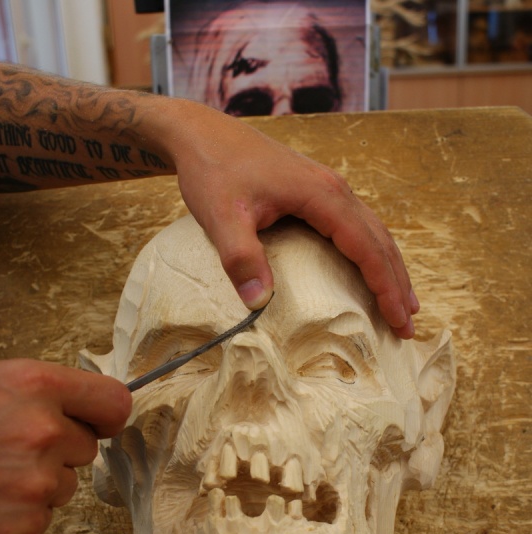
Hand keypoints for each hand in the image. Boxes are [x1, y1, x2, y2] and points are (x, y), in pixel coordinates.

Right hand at [0, 360, 130, 533]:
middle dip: (58, 448)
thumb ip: (44, 394)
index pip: (114, 401)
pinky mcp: (24, 523)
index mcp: (36, 386)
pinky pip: (43, 516)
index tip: (97, 421)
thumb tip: (96, 410)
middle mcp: (43, 431)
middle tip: (10, 445)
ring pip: (66, 484)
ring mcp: (36, 481)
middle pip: (87, 446)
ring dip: (38, 482)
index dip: (104, 414)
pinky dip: (21, 513)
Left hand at [170, 102, 418, 337]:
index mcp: (321, 195)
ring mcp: (327, 186)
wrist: (200, 132)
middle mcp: (334, 188)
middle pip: (380, 241)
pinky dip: (372, 251)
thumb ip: (241, 258)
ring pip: (374, 231)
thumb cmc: (212, 170)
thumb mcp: (220, 217)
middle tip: (408, 326)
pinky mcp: (315, 189)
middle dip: (398, 284)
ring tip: (403, 302)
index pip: (368, 249)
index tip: (398, 322)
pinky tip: (371, 267)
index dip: (385, 288)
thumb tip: (259, 304)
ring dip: (390, 268)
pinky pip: (357, 224)